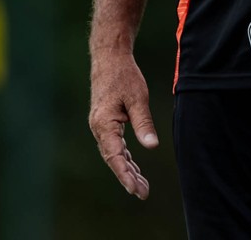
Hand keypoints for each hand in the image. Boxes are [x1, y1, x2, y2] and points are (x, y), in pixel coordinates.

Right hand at [88, 51, 158, 198]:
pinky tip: (134, 167)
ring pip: (114, 154)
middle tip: (144, 193)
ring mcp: (101, 126)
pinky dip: (125, 157)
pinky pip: (115, 145)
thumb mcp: (137, 98)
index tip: (135, 190)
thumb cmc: (123, 75)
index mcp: (104, 124)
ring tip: (142, 186)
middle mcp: (99, 128)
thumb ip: (143, 122)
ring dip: (127, 169)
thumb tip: (152, 146)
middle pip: (114, 159)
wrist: (109, 57)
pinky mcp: (106, 122)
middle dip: (128, 177)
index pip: (115, 156)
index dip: (125, 175)